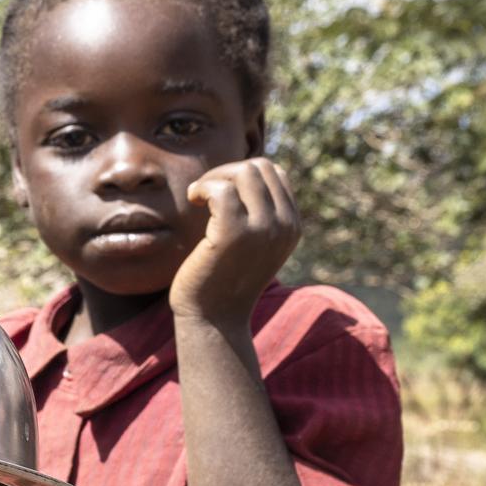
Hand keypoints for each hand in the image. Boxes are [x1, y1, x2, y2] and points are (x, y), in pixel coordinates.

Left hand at [173, 158, 300, 328]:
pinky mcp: (234, 234)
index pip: (275, 173)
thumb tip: (242, 172)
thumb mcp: (252, 243)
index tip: (219, 194)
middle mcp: (284, 225)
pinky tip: (193, 201)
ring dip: (213, 178)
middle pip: (260, 167)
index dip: (242, 173)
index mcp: (291, 225)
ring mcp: (263, 229)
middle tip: (204, 194)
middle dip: (227, 172)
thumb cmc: (223, 278)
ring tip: (198, 198)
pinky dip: (203, 187)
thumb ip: (257, 212)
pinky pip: (221, 189)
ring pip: (244, 172)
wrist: (214, 319)